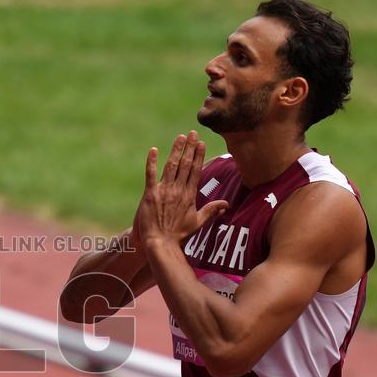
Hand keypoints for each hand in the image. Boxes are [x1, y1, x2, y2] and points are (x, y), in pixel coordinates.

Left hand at [137, 131, 227, 248]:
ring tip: (180, 137)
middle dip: (189, 148)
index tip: (201, 143)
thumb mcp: (198, 222)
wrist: (160, 243)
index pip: (195, 171)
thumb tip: (227, 204)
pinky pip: (150, 175)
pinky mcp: (150, 195)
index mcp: (189, 195)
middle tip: (192, 133)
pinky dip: (151, 162)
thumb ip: (212, 210)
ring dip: (176, 150)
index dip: (198, 156)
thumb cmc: (178, 235)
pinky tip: (153, 150)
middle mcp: (178, 190)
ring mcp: (164, 192)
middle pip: (185, 165)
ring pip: (171, 166)